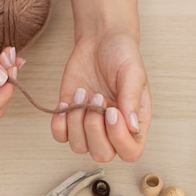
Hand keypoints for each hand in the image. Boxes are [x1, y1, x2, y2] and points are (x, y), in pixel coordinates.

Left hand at [50, 33, 150, 161]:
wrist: (100, 41)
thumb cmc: (122, 56)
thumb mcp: (133, 73)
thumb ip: (131, 100)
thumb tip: (132, 127)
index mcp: (134, 123)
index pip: (130, 152)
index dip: (118, 138)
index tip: (112, 111)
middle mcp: (112, 130)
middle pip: (102, 154)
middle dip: (94, 128)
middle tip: (97, 98)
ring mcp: (89, 126)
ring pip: (78, 146)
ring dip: (76, 121)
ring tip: (83, 93)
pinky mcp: (70, 117)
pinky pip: (60, 135)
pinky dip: (60, 122)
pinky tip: (67, 102)